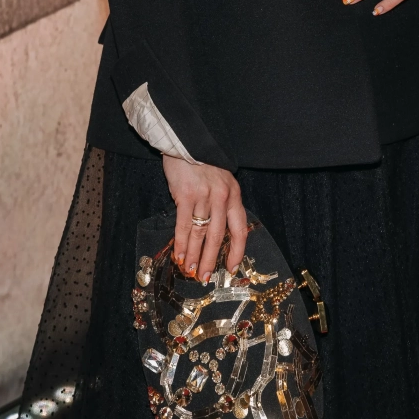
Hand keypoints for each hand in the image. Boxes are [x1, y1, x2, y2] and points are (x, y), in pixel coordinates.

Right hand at [161, 155, 247, 282]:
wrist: (187, 141)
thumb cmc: (203, 163)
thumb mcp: (221, 180)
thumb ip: (222, 202)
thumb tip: (215, 232)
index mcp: (233, 195)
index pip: (240, 229)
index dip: (236, 251)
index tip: (231, 267)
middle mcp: (222, 197)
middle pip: (218, 236)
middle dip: (210, 259)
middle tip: (205, 277)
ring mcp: (203, 196)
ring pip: (200, 233)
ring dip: (194, 255)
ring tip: (190, 270)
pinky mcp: (185, 195)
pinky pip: (183, 225)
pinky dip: (181, 243)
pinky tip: (179, 254)